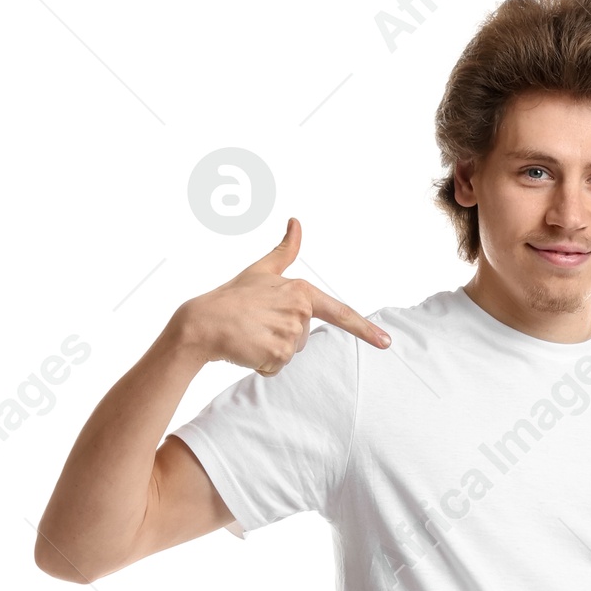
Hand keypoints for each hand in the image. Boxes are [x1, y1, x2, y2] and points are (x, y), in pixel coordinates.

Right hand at [175, 217, 389, 376]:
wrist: (203, 322)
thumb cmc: (232, 296)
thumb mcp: (261, 271)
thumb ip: (285, 250)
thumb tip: (296, 222)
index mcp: (301, 291)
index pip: (339, 312)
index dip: (364, 330)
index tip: (386, 343)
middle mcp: (299, 312)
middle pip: (304, 337)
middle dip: (282, 336)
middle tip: (257, 323)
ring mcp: (290, 334)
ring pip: (291, 353)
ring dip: (271, 350)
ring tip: (250, 334)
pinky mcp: (278, 354)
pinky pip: (277, 367)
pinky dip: (263, 363)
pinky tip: (248, 348)